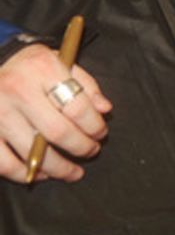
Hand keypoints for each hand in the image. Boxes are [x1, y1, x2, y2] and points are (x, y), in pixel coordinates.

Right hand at [0, 43, 111, 182]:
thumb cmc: (32, 66)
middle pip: (57, 132)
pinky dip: (24, 174)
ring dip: (58, 168)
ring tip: (72, 171)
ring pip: (32, 152)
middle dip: (80, 147)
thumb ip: (85, 85)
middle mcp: (18, 90)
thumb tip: (104, 110)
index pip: (77, 105)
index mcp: (43, 69)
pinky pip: (4, 163)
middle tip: (92, 151)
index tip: (101, 133)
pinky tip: (40, 174)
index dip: (94, 125)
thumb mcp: (61, 61)